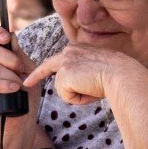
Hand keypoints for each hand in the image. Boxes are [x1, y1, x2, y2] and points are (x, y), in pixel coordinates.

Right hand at [0, 26, 41, 126]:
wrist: (22, 120)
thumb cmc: (26, 96)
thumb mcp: (28, 71)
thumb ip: (19, 55)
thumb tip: (11, 36)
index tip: (7, 38)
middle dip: (11, 59)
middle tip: (22, 70)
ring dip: (11, 77)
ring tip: (20, 87)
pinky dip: (2, 85)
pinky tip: (13, 89)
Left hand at [23, 44, 139, 106]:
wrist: (121, 75)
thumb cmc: (116, 76)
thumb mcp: (96, 71)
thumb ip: (81, 76)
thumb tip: (71, 89)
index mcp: (78, 49)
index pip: (56, 59)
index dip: (41, 70)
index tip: (29, 78)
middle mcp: (69, 51)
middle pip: (48, 68)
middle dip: (35, 77)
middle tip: (26, 84)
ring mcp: (66, 61)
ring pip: (62, 88)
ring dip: (76, 95)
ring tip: (92, 89)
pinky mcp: (65, 73)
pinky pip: (66, 96)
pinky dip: (78, 99)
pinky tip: (89, 91)